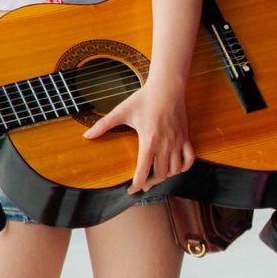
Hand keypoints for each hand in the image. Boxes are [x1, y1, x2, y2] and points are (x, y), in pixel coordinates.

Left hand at [83, 78, 194, 193]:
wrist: (167, 87)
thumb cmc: (144, 99)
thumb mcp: (122, 111)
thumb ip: (104, 125)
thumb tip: (86, 135)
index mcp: (149, 141)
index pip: (144, 171)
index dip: (137, 185)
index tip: (131, 190)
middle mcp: (165, 144)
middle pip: (160, 174)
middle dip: (150, 183)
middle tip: (142, 184)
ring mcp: (177, 141)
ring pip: (174, 169)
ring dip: (165, 176)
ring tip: (156, 176)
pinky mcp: (185, 137)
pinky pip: (189, 158)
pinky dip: (183, 167)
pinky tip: (175, 168)